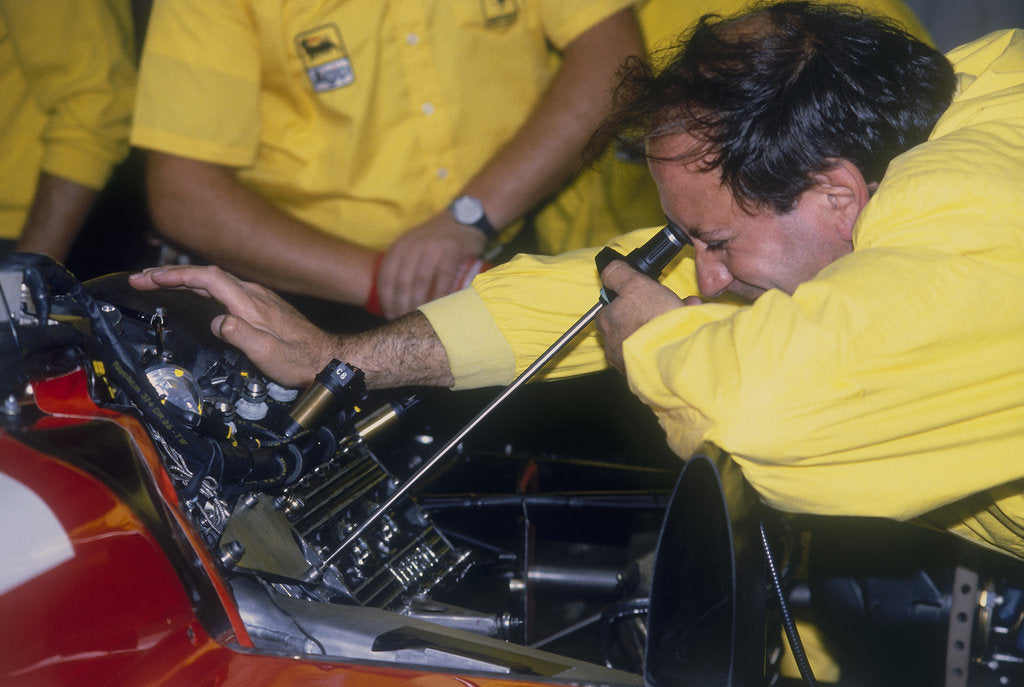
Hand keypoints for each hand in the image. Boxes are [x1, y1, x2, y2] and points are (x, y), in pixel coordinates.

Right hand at [129, 265, 338, 387]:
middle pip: (205, 276)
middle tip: (139, 279)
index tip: (149, 278)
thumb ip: (240, 334)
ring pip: (213, 282)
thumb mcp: (267, 352)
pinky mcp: (261, 306)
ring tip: (155, 282)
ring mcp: (258, 298)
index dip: (175, 275)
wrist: (327, 359)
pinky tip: (191, 293)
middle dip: (170, 274)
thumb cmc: (299, 360)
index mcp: (251, 302)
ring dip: (183, 280)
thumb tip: (216, 321)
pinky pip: (223, 290)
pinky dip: (200, 288)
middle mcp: (254, 294)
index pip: (207, 278)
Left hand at [376, 213, 486, 318]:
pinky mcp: (452, 251)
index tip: (390, 316)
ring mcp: (432, 247)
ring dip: (419, 303)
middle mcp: (413, 246)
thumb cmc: (438, 240)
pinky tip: (439, 308)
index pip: (386, 276)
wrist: (465, 219)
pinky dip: (440, 295)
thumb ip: (404, 265)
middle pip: (402, 282)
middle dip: (401, 305)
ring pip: (421, 281)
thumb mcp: (414, 246)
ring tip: (419, 319)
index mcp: (400, 247)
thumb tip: (395, 300)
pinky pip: (444, 277)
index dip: (386, 299)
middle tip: (405, 323)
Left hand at [596, 260, 696, 371]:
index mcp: (608, 323)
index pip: (607, 310)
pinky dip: (669, 345)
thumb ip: (618, 274)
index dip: (624, 301)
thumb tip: (608, 269)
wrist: (674, 357)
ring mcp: (629, 364)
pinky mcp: (647, 376)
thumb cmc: (652, 320)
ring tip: (684, 319)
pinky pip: (657, 356)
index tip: (640, 297)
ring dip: (663, 329)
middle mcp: (614, 346)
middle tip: (669, 306)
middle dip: (650, 314)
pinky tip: (685, 336)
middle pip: (630, 325)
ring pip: (646, 340)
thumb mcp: (635, 284)